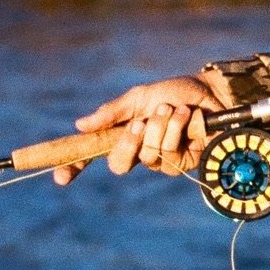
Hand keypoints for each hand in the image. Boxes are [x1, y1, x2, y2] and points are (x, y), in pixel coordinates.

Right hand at [57, 76, 217, 185]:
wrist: (209, 92)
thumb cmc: (173, 93)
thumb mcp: (139, 97)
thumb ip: (112, 112)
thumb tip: (80, 125)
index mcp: (122, 135)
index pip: (92, 156)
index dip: (74, 168)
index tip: (60, 178)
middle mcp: (138, 151)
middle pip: (118, 164)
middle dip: (128, 143)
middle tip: (139, 123)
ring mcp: (160, 160)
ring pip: (148, 156)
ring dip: (160, 127)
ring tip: (170, 108)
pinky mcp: (182, 163)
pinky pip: (170, 155)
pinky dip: (176, 130)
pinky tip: (187, 117)